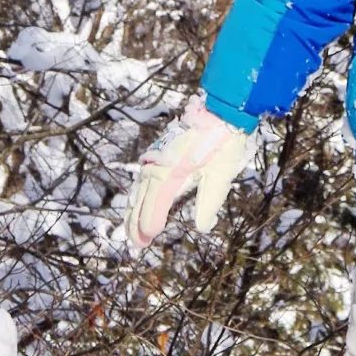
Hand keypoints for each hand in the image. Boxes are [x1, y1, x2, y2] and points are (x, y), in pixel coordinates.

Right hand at [125, 95, 253, 249]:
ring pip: (140, 189)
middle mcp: (158, 166)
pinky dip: (140, 193)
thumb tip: (202, 227)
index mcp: (171, 174)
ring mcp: (157, 158)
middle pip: (141, 200)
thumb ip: (209, 202)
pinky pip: (144, 177)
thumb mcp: (221, 175)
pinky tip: (138, 200)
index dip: (148, 223)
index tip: (146, 241)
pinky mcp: (160, 152)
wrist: (220, 111)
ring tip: (132, 229)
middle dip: (136, 223)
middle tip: (136, 245)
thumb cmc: (223, 142)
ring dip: (135, 209)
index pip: (154, 205)